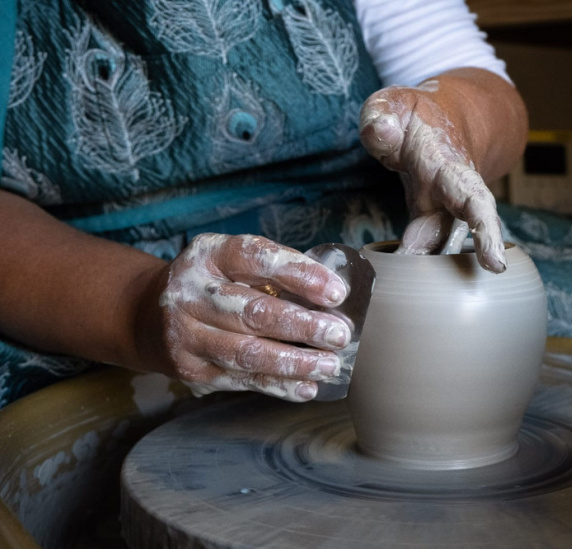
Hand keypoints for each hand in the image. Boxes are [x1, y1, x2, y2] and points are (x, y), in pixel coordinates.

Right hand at [154, 233, 350, 401]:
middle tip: (339, 335)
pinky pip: (241, 381)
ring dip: (294, 363)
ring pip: (247, 353)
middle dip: (303, 326)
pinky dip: (277, 385)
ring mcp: (186, 334)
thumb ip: (275, 272)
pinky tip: (306, 387)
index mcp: (209, 255)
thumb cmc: (212, 283)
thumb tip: (333, 296)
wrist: (147, 313)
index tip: (336, 292)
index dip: (300, 275)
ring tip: (329, 365)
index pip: (257, 258)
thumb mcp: (233, 261)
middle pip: (253, 312)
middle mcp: (191, 292)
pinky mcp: (190, 369)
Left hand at [359, 77, 506, 272]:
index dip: (485, 231)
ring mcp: (442, 208)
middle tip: (444, 292)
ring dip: (428, 265)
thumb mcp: (391, 103)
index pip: (473, 197)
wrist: (437, 118)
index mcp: (447, 163)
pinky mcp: (429, 219)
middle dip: (463, 263)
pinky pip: (425, 244)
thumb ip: (381, 117)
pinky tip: (392, 275)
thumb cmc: (413, 113)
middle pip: (467, 232)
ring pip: (442, 242)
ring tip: (400, 282)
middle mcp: (452, 191)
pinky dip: (412, 260)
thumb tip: (380, 133)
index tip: (494, 263)